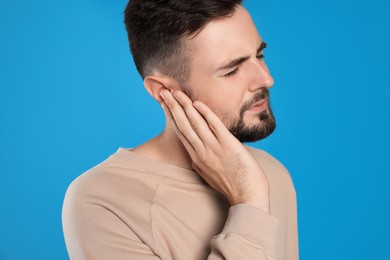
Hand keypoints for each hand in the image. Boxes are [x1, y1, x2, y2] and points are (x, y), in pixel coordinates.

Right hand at [160, 89, 269, 212]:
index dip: (173, 117)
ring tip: (177, 93)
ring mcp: (214, 148)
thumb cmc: (232, 188)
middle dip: (173, 107)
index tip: (166, 105)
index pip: (181, 133)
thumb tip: (197, 157)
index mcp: (197, 159)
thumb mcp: (209, 176)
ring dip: (185, 106)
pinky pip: (215, 125)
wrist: (247, 197)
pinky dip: (206, 113)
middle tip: (165, 92)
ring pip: (195, 123)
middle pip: (184, 125)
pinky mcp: (228, 145)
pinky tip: (198, 103)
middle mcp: (202, 152)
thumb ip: (202, 163)